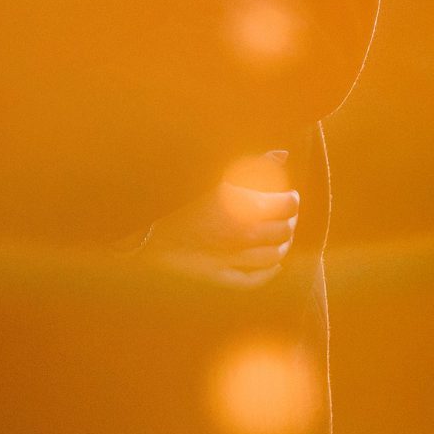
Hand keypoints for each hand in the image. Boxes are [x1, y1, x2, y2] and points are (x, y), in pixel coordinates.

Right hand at [140, 152, 300, 288]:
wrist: (142, 225)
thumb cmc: (177, 194)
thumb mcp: (215, 172)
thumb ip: (253, 163)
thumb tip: (283, 154)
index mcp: (243, 205)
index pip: (288, 205)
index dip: (292, 199)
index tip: (288, 195)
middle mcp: (243, 235)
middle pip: (285, 230)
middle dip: (289, 220)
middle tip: (285, 214)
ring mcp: (231, 259)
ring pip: (274, 256)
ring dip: (282, 244)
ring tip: (279, 235)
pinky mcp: (219, 276)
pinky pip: (255, 279)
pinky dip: (269, 272)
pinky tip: (272, 264)